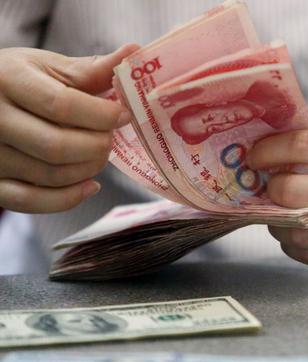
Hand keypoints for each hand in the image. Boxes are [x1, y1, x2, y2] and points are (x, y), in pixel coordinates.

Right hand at [0, 45, 137, 212]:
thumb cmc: (17, 80)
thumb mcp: (47, 67)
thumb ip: (90, 70)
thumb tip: (135, 54)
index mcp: (8, 81)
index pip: (62, 105)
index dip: (101, 115)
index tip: (124, 115)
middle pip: (57, 146)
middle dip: (98, 146)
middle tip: (111, 137)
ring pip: (50, 175)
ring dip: (89, 169)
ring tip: (100, 153)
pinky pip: (31, 202)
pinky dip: (68, 199)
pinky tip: (90, 185)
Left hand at [248, 121, 307, 265]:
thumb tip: (277, 139)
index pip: (302, 146)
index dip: (268, 149)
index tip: (254, 153)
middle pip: (292, 191)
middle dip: (269, 187)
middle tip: (267, 182)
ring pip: (295, 231)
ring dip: (276, 219)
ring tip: (281, 207)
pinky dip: (294, 243)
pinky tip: (299, 228)